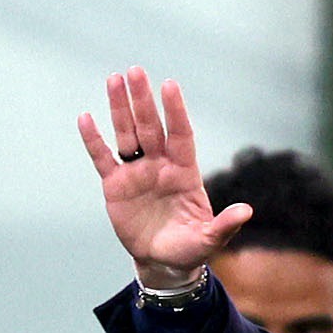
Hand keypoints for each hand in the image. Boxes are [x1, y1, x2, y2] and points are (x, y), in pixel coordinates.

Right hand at [77, 67, 252, 285]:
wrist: (163, 262)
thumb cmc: (190, 247)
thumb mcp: (209, 239)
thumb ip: (224, 225)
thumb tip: (246, 211)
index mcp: (184, 172)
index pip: (180, 135)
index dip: (175, 111)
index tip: (169, 85)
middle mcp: (160, 165)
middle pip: (150, 127)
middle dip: (142, 100)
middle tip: (135, 71)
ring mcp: (137, 172)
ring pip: (126, 134)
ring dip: (120, 108)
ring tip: (114, 79)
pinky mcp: (115, 185)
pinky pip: (103, 158)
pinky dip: (94, 140)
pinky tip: (86, 117)